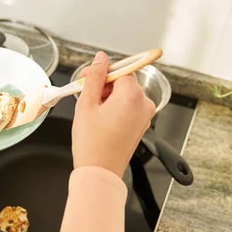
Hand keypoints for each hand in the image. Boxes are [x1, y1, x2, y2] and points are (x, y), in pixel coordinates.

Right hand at [72, 52, 155, 177]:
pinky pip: (129, 109)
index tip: (88, 78)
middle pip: (124, 82)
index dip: (102, 73)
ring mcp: (145, 117)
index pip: (120, 70)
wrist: (100, 172)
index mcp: (132, 96)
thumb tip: (101, 59)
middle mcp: (143, 104)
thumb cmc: (92, 143)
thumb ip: (95, 77)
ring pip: (126, 96)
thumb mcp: (87, 104)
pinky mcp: (141, 126)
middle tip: (86, 95)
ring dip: (109, 98)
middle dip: (104, 86)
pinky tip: (101, 120)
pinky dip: (115, 109)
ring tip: (92, 112)